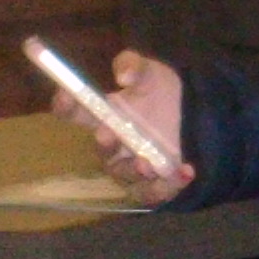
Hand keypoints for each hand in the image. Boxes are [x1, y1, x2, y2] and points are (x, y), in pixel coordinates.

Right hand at [54, 49, 193, 203]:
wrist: (194, 115)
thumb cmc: (160, 93)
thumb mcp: (150, 71)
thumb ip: (133, 65)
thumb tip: (123, 75)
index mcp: (104, 115)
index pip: (75, 112)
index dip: (65, 104)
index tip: (65, 94)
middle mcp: (112, 145)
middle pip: (101, 149)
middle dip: (104, 143)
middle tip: (107, 135)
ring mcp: (130, 167)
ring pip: (125, 174)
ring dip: (134, 170)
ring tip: (148, 164)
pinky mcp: (151, 185)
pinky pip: (152, 193)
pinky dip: (167, 186)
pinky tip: (184, 172)